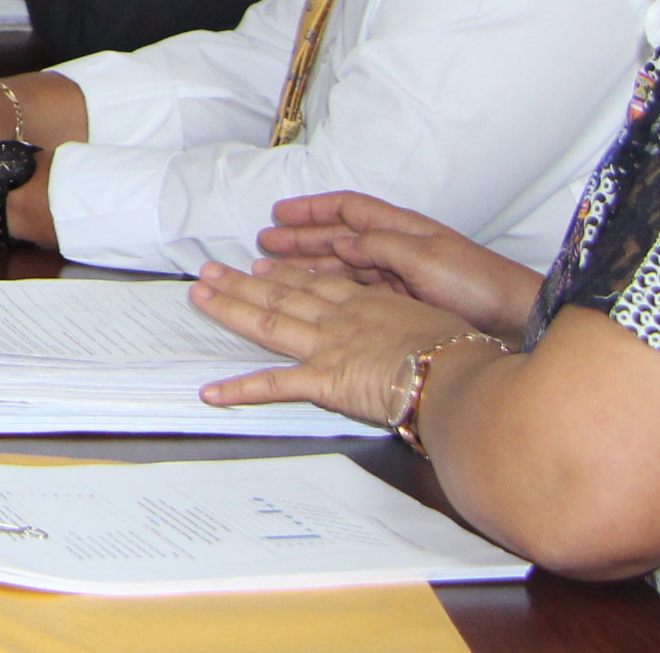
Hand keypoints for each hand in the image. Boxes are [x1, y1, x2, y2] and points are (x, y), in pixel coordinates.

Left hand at [193, 258, 475, 420]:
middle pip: (281, 295)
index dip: (286, 274)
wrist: (457, 373)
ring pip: (267, 323)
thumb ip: (413, 320)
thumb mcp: (435, 320)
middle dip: (242, 281)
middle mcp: (339, 319)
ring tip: (199, 296)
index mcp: (367, 304)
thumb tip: (422, 328)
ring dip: (230, 309)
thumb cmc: (460, 351)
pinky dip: (239, 390)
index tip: (263, 265)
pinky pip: (274, 386)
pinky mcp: (323, 380)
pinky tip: (211, 393)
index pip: (316, 285)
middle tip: (211, 270)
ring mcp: (327, 347)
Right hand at [257, 192, 543, 335]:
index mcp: (401, 228)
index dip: (312, 209)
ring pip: (344, 265)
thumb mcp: (425, 257)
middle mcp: (396, 248)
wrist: (513, 319)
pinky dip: (331, 289)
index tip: (279, 212)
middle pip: (339, 236)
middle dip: (301, 238)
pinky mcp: (403, 303)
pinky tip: (312, 295)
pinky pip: (357, 290)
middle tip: (265, 244)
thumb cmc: (476, 283)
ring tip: (276, 270)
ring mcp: (399, 275)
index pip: (348, 209)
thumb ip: (380, 246)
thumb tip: (341, 242)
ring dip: (310, 265)